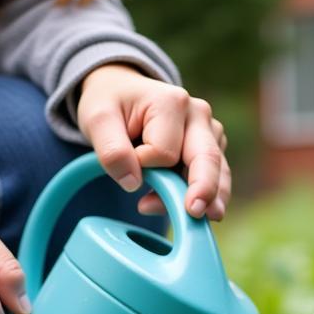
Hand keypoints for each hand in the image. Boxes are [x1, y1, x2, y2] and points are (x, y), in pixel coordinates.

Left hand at [77, 64, 229, 220]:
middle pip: (206, 160)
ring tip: (193, 218)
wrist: (123, 95)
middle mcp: (198, 115)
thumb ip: (112, 151)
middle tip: (195, 212)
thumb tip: (133, 183)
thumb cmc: (111, 105)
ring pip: (217, 174)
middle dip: (203, 188)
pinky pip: (216, 180)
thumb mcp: (97, 119)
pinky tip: (193, 211)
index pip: (164, 152)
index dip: (145, 166)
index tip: (130, 160)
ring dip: (205, 200)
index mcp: (172, 102)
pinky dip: (206, 199)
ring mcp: (210, 133)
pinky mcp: (213, 150)